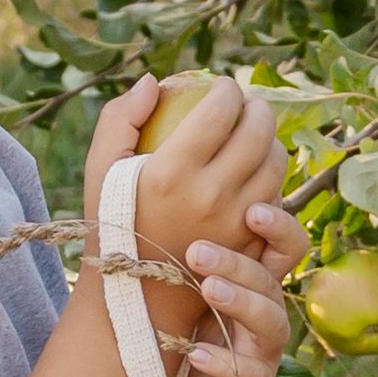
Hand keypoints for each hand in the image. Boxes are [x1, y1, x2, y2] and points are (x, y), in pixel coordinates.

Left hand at [86, 71, 301, 376]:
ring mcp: (258, 335)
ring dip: (242, 289)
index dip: (272, 173)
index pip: (273, 200)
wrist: (149, 368)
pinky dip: (223, 363)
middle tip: (236, 210)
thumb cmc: (151, 282)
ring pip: (272, 311)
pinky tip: (196, 353)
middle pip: (286, 248)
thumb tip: (151, 81)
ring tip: (205, 272)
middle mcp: (262, 286)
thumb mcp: (136, 214)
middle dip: (268, 225)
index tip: (247, 146)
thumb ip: (133, 147)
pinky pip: (246, 371)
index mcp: (243, 245)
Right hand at [88, 67, 285, 260]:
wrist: (136, 295)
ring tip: (249, 135)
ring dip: (268, 139)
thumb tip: (155, 81)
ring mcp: (237, 223)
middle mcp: (211, 196)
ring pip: (276, 162)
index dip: (227, 89)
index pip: (221, 110)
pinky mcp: (253, 244)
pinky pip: (277, 195)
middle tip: (244, 105)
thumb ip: (121, 117)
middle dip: (256, 107)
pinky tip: (251, 169)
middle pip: (259, 131)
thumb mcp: (100, 167)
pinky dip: (269, 176)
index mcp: (172, 172)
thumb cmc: (113, 221)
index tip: (220, 88)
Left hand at [169, 198, 305, 376]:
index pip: (286, 244)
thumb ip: (187, 243)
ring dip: (239, 301)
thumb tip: (157, 185)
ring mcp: (263, 349)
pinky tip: (196, 354)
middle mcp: (267, 309)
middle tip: (197, 252)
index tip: (252, 209)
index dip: (278, 225)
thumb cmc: (185, 326)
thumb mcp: (188, 283)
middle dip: (237, 262)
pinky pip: (248, 373)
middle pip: (269, 279)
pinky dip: (223, 362)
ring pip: (269, 321)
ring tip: (208, 289)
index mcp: (257, 278)